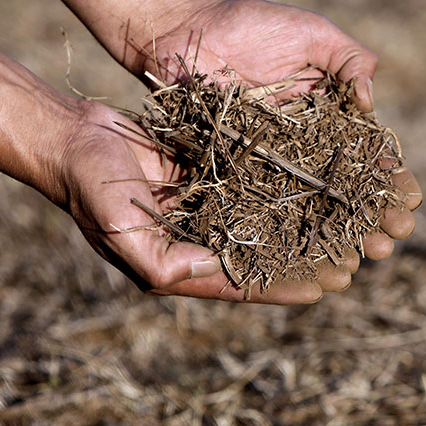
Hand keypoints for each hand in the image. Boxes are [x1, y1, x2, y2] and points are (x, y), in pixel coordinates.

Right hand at [61, 102, 325, 302]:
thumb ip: (165, 262)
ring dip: (301, 226)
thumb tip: (217, 267)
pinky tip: (316, 185)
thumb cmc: (92, 189)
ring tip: (345, 227)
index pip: (243, 282)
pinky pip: (252, 186)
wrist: (74, 138)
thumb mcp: (122, 234)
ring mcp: (206, 207)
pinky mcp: (209, 176)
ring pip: (263, 222)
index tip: (327, 287)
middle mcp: (199, 241)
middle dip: (304, 261)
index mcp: (180, 265)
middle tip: (351, 261)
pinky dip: (282, 189)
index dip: (285, 287)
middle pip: (261, 257)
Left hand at [138, 0, 422, 285]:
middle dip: (372, 216)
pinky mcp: (238, 175)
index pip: (369, 154)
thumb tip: (372, 101)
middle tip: (391, 241)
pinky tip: (309, 255)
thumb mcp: (312, 33)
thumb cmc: (252, 26)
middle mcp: (307, 148)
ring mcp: (273, 165)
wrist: (186, 32)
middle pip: (346, 189)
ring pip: (312, 206)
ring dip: (339, 233)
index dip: (390, 179)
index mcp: (331, 118)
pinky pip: (266, 207)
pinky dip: (288, 231)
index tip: (410, 200)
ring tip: (364, 257)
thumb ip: (348, 59)